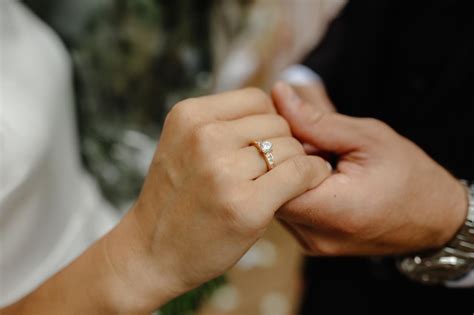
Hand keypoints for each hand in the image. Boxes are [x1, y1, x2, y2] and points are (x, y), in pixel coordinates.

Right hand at [105, 88, 330, 312]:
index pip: (257, 99)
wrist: (151, 252)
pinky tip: (309, 183)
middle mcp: (204, 137)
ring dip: (295, 162)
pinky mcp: (247, 206)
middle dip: (282, 143)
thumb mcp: (182, 144)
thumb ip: (221, 121)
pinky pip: (299, 173)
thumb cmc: (176, 198)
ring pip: (290, 148)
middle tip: (271, 168)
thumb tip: (278, 100)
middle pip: (276, 123)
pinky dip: (311, 176)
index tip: (264, 144)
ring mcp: (224, 172)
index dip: (268, 121)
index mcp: (189, 116)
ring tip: (282, 180)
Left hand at [271, 82, 467, 255]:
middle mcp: (315, 236)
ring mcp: (311, 243)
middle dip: (279, 158)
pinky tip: (316, 176)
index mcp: (334, 210)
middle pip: (269, 189)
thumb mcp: (367, 137)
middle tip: (307, 142)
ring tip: (316, 160)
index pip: (271, 177)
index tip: (294, 131)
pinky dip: (294, 188)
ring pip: (274, 199)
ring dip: (285, 173)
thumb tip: (278, 93)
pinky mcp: (310, 243)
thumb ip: (316, 119)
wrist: (433, 217)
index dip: (276, 148)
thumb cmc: (408, 175)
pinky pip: (287, 210)